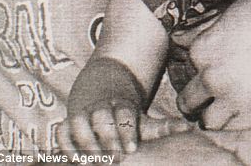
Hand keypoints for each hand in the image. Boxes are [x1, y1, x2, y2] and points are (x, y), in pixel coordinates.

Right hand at [57, 111, 189, 155]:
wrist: (102, 91)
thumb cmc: (127, 116)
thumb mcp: (144, 120)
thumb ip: (164, 127)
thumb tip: (189, 128)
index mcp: (122, 103)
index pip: (124, 114)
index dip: (126, 131)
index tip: (131, 149)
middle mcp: (101, 106)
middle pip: (101, 118)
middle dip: (106, 139)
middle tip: (114, 160)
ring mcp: (82, 113)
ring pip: (79, 122)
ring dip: (85, 144)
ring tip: (94, 163)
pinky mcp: (67, 123)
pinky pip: (61, 131)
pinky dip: (66, 145)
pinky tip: (77, 161)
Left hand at [173, 0, 250, 129]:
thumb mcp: (228, 15)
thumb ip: (203, 33)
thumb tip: (180, 40)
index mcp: (202, 49)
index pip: (182, 65)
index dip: (195, 64)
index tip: (209, 62)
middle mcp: (212, 77)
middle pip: (186, 100)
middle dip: (196, 94)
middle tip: (210, 88)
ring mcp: (232, 98)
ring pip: (203, 119)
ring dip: (209, 111)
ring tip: (222, 100)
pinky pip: (226, 126)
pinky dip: (228, 119)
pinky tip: (238, 104)